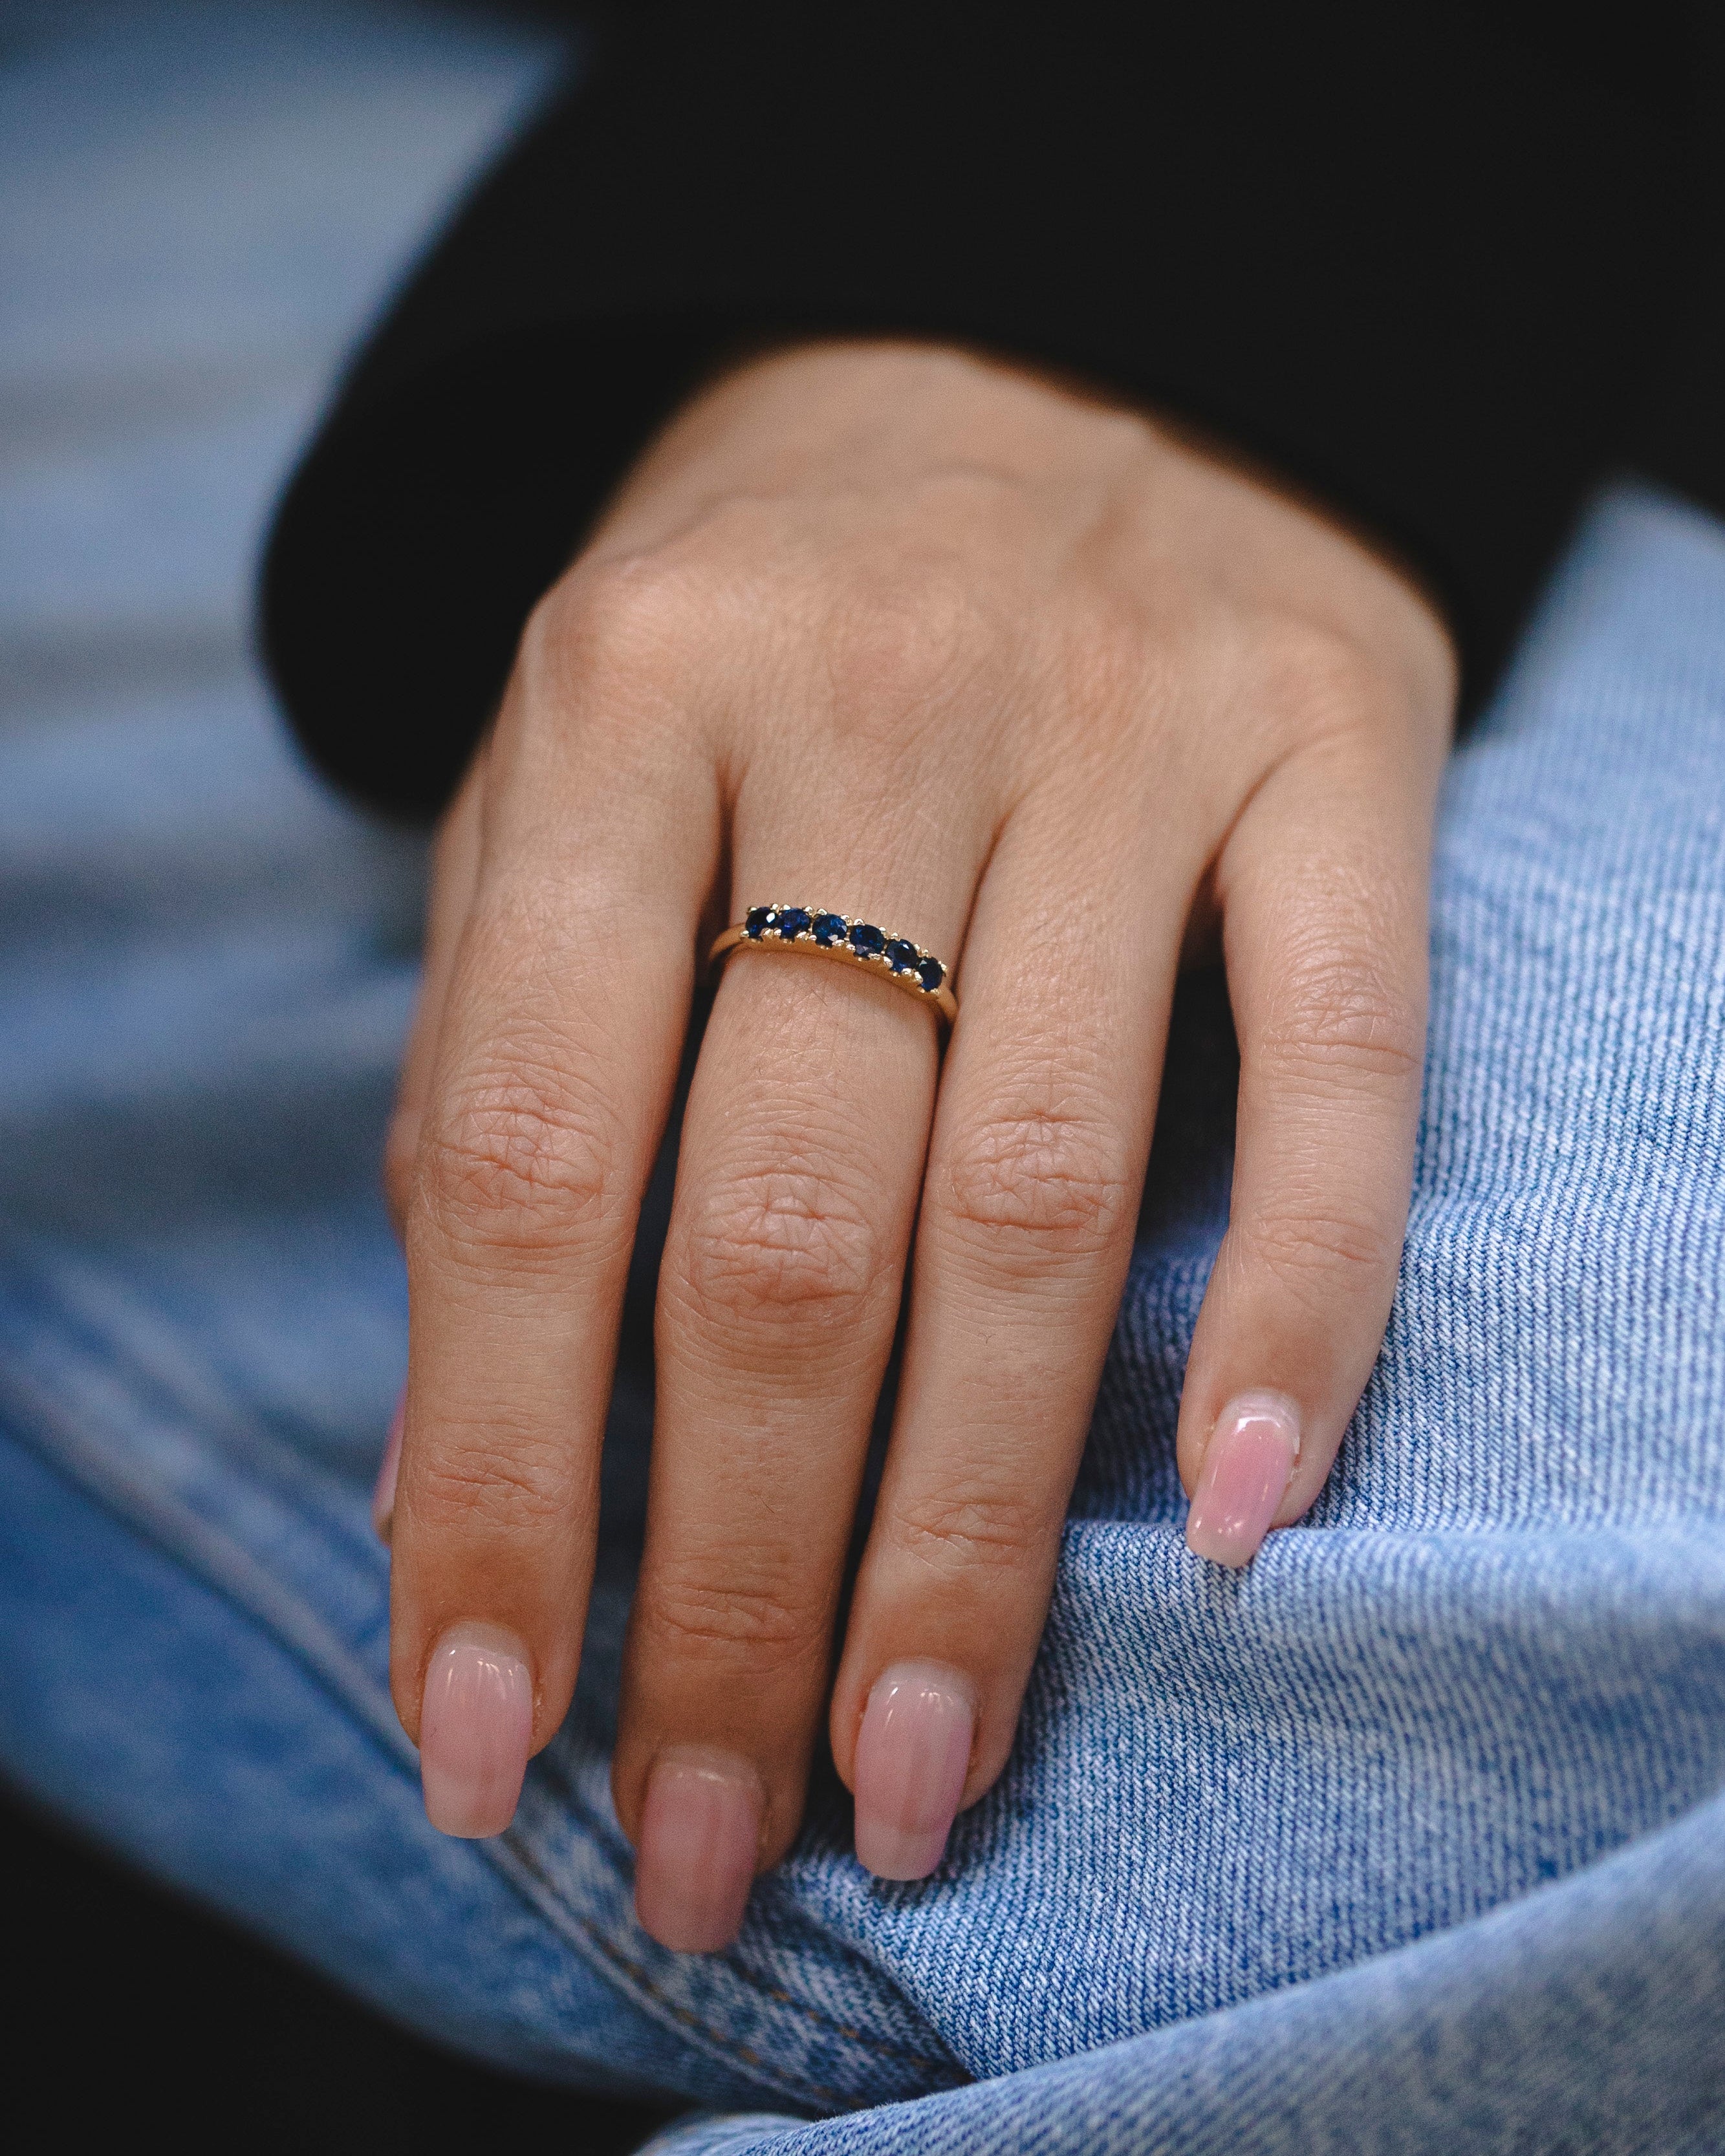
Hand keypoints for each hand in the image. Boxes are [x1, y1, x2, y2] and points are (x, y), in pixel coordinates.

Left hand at [378, 341, 1453, 1950]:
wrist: (1021, 341)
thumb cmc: (759, 619)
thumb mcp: (566, 790)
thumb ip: (505, 1101)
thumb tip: (450, 1482)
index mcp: (619, 702)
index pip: (537, 1161)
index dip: (506, 1479)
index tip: (487, 1735)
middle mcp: (867, 704)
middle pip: (791, 1221)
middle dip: (745, 1574)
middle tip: (724, 1831)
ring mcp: (1122, 719)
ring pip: (1049, 1191)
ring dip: (982, 1523)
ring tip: (928, 1767)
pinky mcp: (1333, 741)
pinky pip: (1340, 1064)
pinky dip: (1301, 1302)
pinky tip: (1242, 1520)